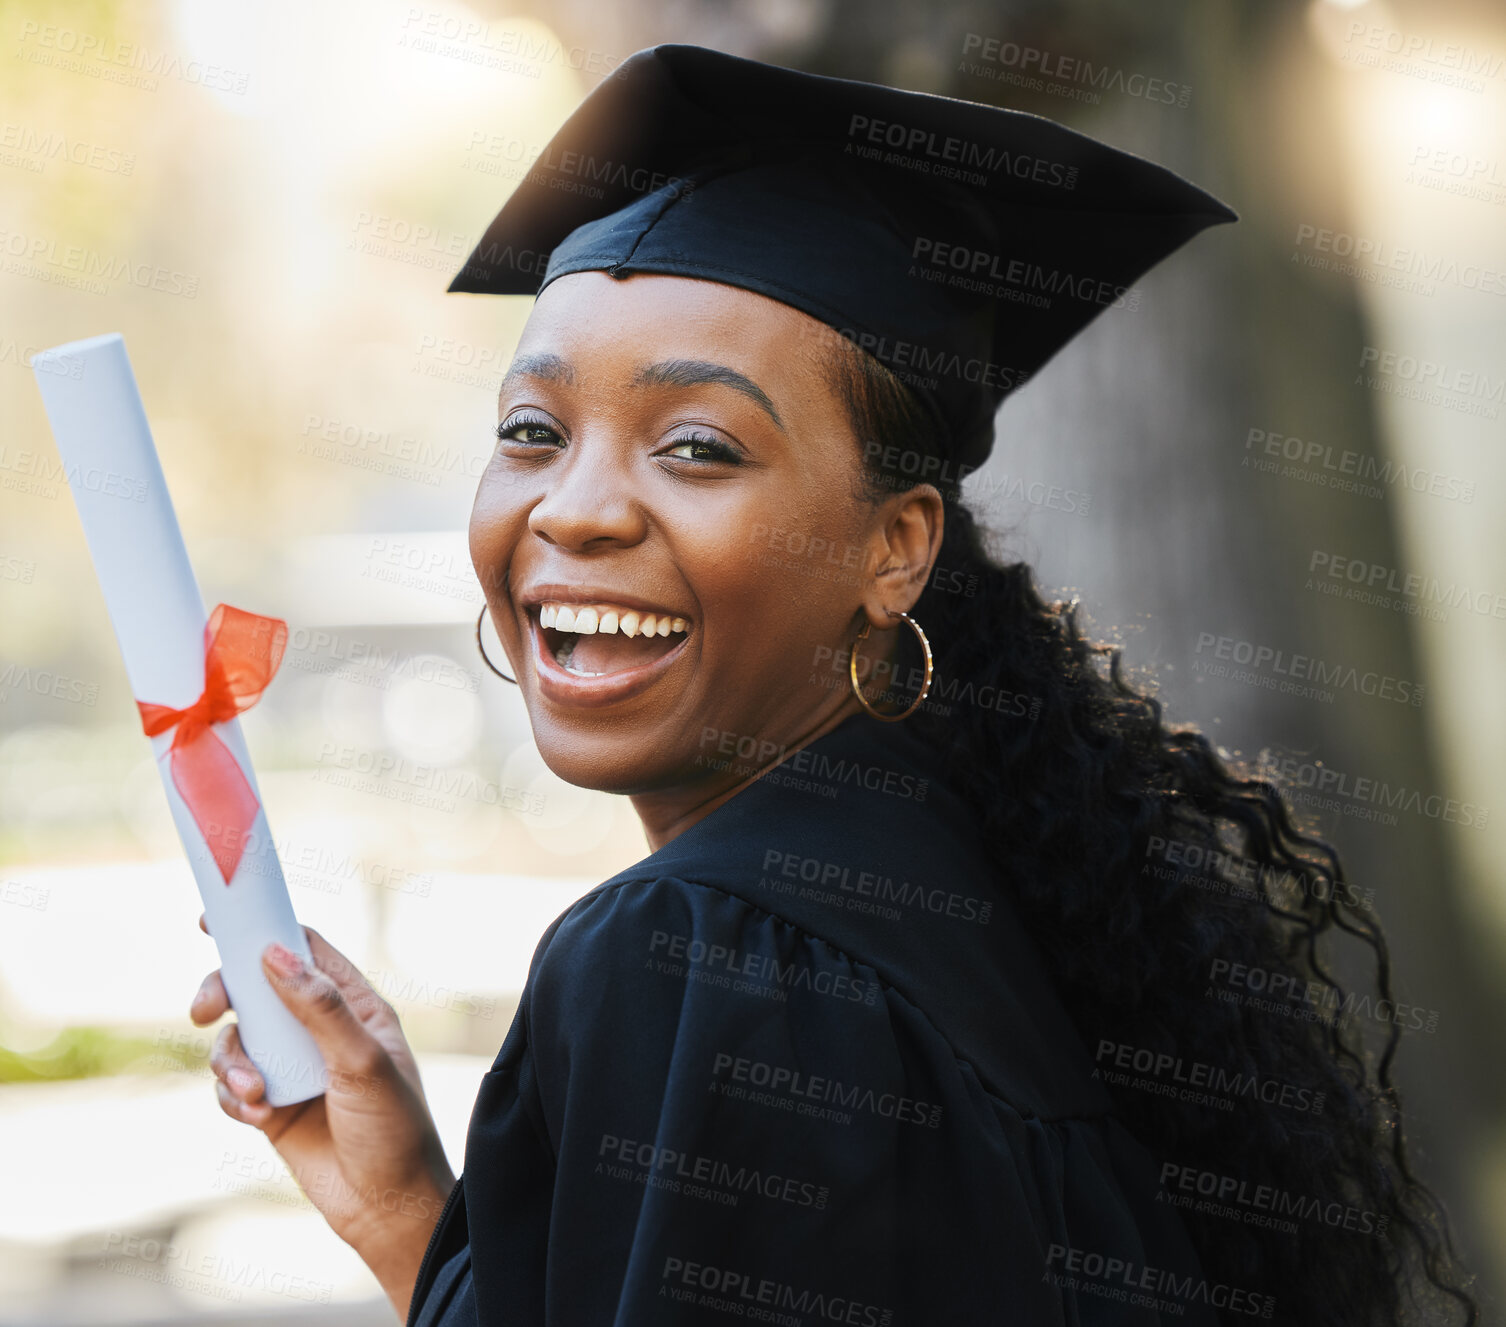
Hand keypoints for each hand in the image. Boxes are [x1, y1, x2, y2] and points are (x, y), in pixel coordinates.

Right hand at [189, 916, 455, 1320]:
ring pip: (236, 1039)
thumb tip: (275, 954)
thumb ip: (319, 1008)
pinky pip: (231, 1085)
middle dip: (224, 994)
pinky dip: (235, 1097)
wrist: (386, 1208)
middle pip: (255, 987)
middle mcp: (319, 1029)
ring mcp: (292, 1066)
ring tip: (256, 1094)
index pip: (303, 949)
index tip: (216, 921)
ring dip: (231, 1063)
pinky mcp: (271, 1104)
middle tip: (204, 1009)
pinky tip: (260, 1116)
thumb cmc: (394, 1130)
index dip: (262, 929)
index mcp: (353, 1005)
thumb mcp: (362, 1062)